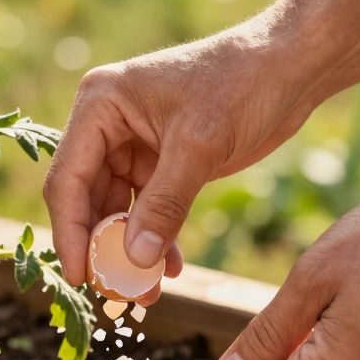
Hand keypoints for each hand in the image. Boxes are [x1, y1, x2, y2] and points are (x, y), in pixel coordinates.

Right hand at [42, 18, 324, 297]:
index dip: (70, 233)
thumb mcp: (200, 145)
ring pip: (118, 211)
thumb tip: (134, 261)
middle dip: (104, 249)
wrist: (291, 65)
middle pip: (88, 201)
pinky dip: (157, 240)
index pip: (68, 180)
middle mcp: (108, 125)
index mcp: (100, 105)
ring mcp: (133, 144)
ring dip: (131, 252)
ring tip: (147, 292)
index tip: (81, 278)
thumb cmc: (242, 83)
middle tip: (119, 294)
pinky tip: (173, 268)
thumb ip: (164, 205)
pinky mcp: (163, 161)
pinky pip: (148, 210)